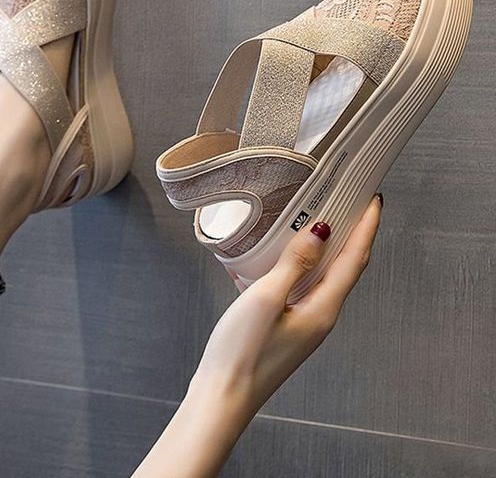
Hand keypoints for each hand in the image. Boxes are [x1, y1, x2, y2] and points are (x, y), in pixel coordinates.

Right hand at [133, 195, 381, 477]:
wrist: (223, 398)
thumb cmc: (242, 352)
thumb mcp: (266, 299)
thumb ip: (294, 264)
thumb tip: (322, 230)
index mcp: (323, 309)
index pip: (356, 260)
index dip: (367, 227)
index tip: (374, 199)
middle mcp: (320, 317)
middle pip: (345, 268)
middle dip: (353, 234)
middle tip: (351, 202)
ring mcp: (303, 324)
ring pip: (322, 277)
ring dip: (326, 249)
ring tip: (319, 221)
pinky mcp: (286, 327)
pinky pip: (300, 288)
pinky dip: (297, 267)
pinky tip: (276, 257)